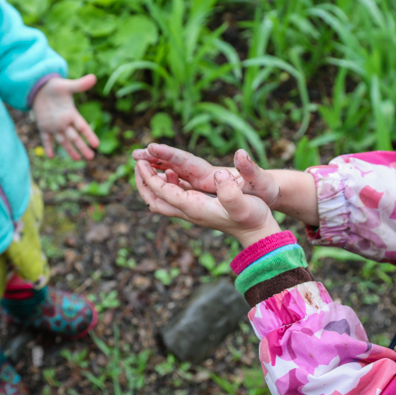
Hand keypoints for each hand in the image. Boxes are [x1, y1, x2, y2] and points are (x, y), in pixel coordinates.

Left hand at [31, 74, 99, 160]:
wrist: (39, 87)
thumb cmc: (54, 86)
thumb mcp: (67, 86)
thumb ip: (80, 85)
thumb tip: (94, 78)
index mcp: (71, 113)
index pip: (82, 127)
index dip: (89, 136)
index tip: (96, 145)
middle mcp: (64, 122)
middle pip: (74, 137)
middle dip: (82, 147)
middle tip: (90, 157)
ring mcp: (53, 125)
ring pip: (63, 140)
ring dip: (69, 150)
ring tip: (77, 159)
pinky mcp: (43, 125)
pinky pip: (46, 138)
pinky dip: (48, 147)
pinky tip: (51, 156)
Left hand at [131, 144, 280, 206]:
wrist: (258, 232)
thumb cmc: (252, 217)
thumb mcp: (244, 203)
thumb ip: (231, 191)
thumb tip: (220, 174)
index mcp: (194, 207)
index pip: (162, 193)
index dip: (149, 178)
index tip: (140, 162)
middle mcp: (189, 211)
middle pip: (155, 200)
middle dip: (143, 183)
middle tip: (136, 163)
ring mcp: (192, 212)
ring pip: (162, 199)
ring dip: (152, 183)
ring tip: (149, 164)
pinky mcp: (198, 209)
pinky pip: (173, 198)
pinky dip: (166, 185)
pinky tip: (172, 173)